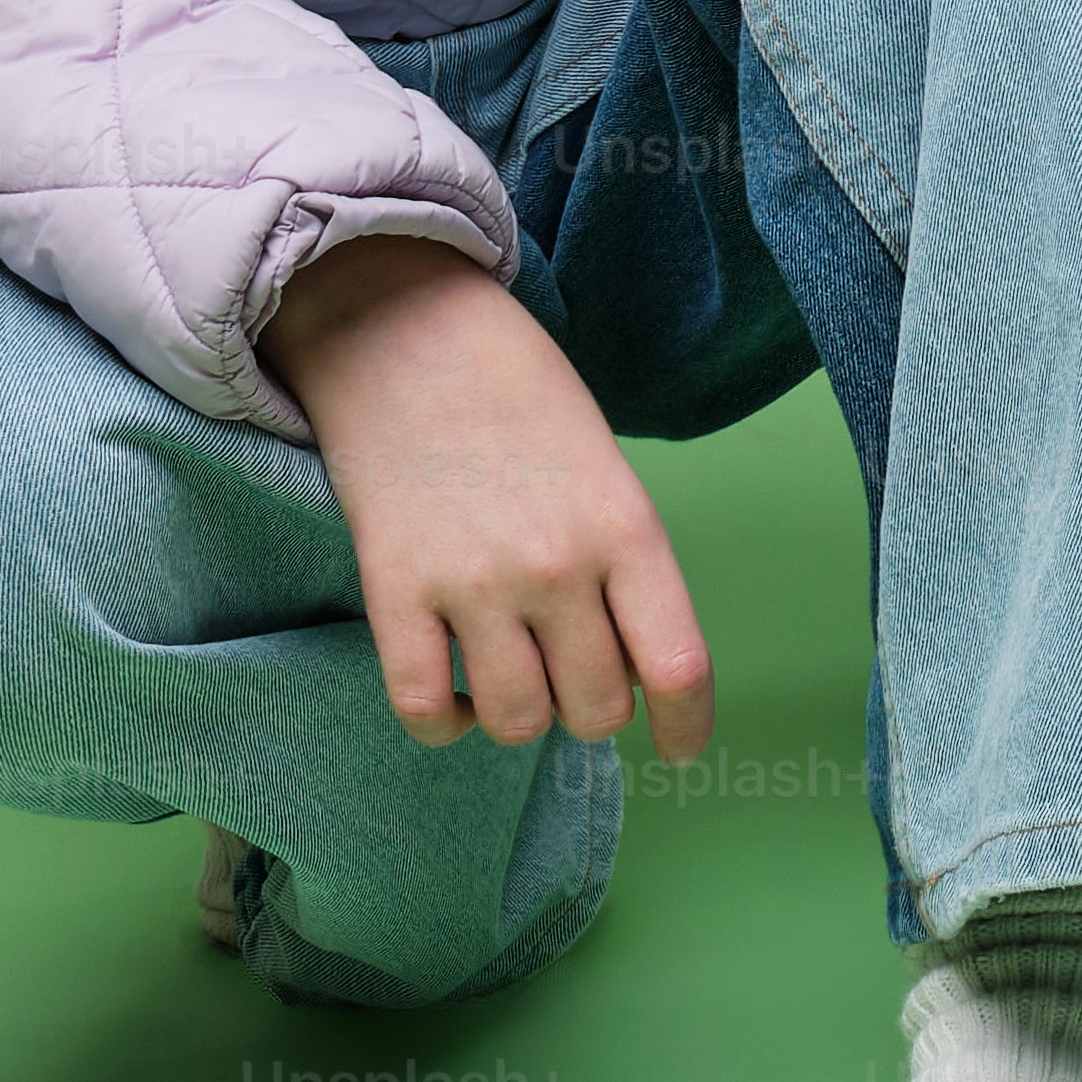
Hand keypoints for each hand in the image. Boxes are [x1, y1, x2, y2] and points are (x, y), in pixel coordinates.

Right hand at [261, 235, 716, 760]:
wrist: (407, 333)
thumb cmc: (521, 398)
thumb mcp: (606, 468)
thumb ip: (623, 563)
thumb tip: (633, 667)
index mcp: (628, 528)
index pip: (678, 666)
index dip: (688, 725)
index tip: (678, 748)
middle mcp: (557, 565)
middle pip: (597, 708)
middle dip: (593, 706)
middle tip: (573, 669)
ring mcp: (472, 583)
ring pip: (517, 723)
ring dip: (521, 714)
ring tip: (513, 670)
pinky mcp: (393, 591)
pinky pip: (425, 710)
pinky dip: (447, 721)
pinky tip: (455, 689)